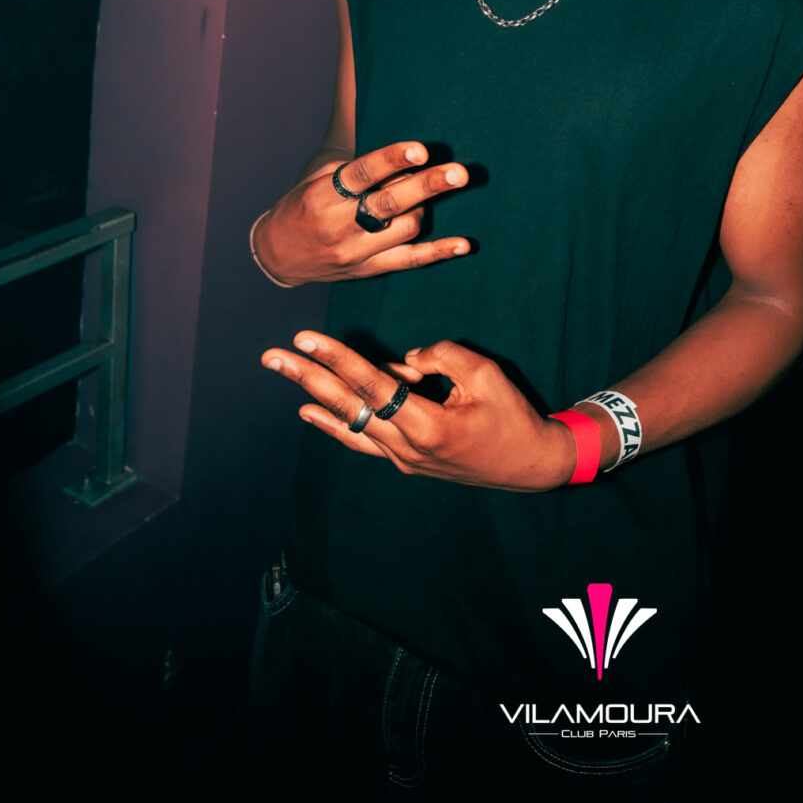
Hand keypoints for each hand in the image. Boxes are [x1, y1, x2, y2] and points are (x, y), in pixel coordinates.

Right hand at [253, 141, 472, 286]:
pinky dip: (439, 251)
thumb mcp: (315, 179)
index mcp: (322, 196)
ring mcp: (355, 252)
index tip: (421, 150)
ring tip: (427, 194)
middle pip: (390, 203)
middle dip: (428, 186)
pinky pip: (410, 261)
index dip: (392, 160)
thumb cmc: (301, 206)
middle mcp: (339, 225)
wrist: (277, 255)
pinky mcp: (368, 270)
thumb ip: (354, 169)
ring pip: (405, 228)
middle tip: (460, 172)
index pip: (361, 175)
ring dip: (424, 207)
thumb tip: (402, 158)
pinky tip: (464, 243)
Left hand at [261, 332, 579, 491]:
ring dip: (314, 394)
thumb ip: (442, 356)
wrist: (529, 464)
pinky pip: (361, 439)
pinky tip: (307, 411)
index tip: (307, 338)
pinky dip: (333, 425)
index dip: (338, 359)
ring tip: (284, 372)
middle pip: (348, 405)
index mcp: (428, 426)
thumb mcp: (485, 375)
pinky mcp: (406, 460)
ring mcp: (403, 458)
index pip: (372, 385)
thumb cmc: (513, 416)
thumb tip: (406, 361)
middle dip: (308, 377)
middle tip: (273, 356)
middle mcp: (407, 447)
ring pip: (350, 421)